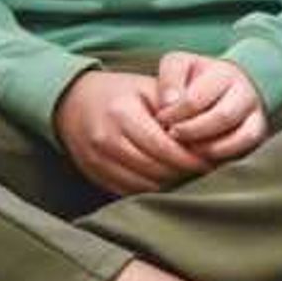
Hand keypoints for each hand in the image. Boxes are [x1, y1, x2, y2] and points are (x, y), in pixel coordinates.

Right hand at [55, 68, 202, 193]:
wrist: (73, 101)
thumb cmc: (120, 93)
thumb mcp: (146, 89)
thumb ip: (174, 110)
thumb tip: (203, 136)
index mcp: (122, 113)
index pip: (164, 147)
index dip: (190, 158)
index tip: (209, 161)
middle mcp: (106, 139)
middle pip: (154, 169)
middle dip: (183, 173)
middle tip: (203, 171)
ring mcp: (96, 160)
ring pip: (143, 186)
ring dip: (168, 184)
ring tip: (186, 175)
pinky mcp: (92, 174)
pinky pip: (128, 192)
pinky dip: (150, 189)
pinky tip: (164, 180)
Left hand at [150, 51, 267, 164]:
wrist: (224, 87)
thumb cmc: (196, 79)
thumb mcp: (179, 66)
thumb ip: (170, 78)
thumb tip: (169, 103)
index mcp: (224, 73)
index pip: (197, 99)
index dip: (175, 114)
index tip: (160, 119)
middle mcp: (246, 92)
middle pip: (222, 117)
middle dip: (191, 131)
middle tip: (172, 134)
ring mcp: (256, 113)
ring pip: (242, 135)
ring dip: (209, 147)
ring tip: (187, 146)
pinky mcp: (258, 133)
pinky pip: (245, 149)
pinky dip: (222, 155)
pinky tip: (202, 154)